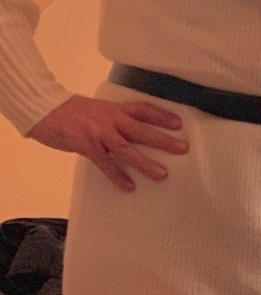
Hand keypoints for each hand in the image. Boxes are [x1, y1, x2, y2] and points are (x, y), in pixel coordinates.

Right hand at [27, 94, 188, 190]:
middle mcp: (110, 118)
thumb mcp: (97, 109)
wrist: (43, 108)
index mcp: (114, 108)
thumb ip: (113, 119)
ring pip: (127, 148)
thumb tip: (129, 131)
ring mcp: (99, 132)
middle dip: (164, 140)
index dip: (162, 115)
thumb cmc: (69, 111)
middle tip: (183, 148)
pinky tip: (128, 186)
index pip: (143, 109)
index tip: (179, 123)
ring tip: (162, 174)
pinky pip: (105, 163)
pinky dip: (117, 175)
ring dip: (145, 162)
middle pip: (142, 129)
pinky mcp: (86, 145)